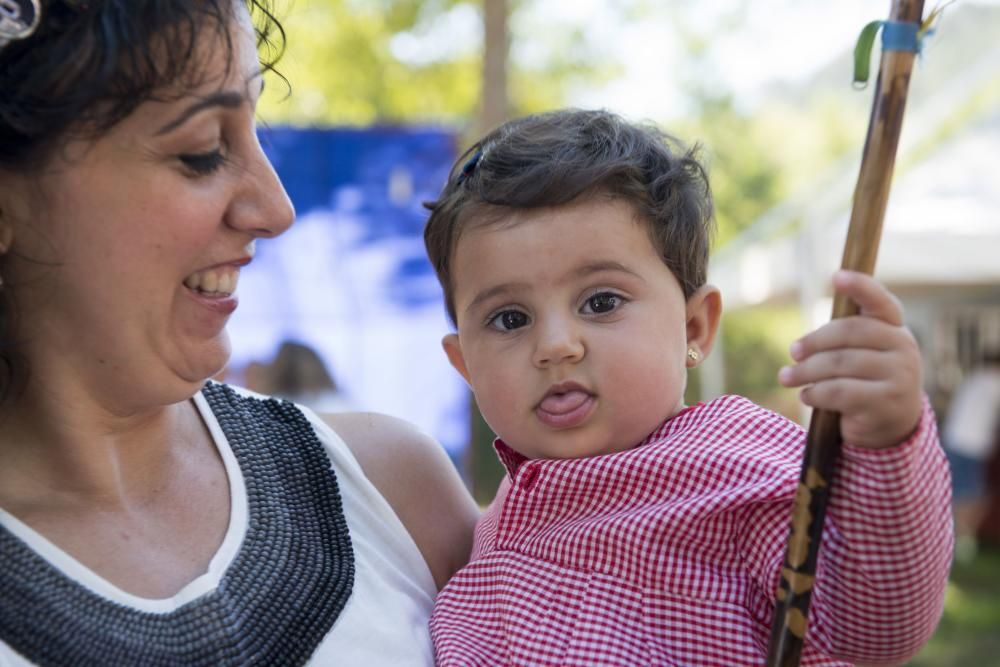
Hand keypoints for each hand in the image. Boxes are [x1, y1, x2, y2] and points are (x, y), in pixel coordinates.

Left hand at [777, 270, 922, 448]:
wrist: (891, 426)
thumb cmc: (866, 381)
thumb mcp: (861, 354)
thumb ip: (842, 339)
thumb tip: (799, 346)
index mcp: (895, 328)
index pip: (880, 302)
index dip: (860, 286)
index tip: (836, 276)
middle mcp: (904, 348)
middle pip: (848, 332)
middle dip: (813, 342)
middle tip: (793, 352)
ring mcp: (899, 376)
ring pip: (839, 364)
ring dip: (805, 371)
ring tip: (787, 377)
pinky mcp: (886, 403)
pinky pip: (838, 392)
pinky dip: (815, 393)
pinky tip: (806, 396)